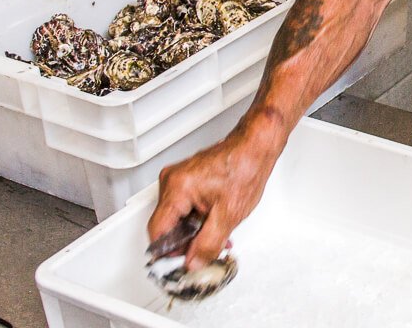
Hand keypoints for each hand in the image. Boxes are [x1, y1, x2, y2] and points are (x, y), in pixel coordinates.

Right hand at [147, 126, 282, 270]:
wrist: (254, 146)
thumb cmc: (245, 168)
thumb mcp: (228, 215)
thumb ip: (208, 244)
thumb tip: (193, 262)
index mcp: (177, 188)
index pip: (157, 232)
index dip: (168, 253)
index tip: (180, 264)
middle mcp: (172, 181)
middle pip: (166, 225)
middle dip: (185, 243)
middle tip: (204, 252)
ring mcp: (178, 178)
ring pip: (176, 217)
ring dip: (193, 232)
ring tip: (215, 238)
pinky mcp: (186, 179)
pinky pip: (183, 206)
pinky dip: (196, 218)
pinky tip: (212, 225)